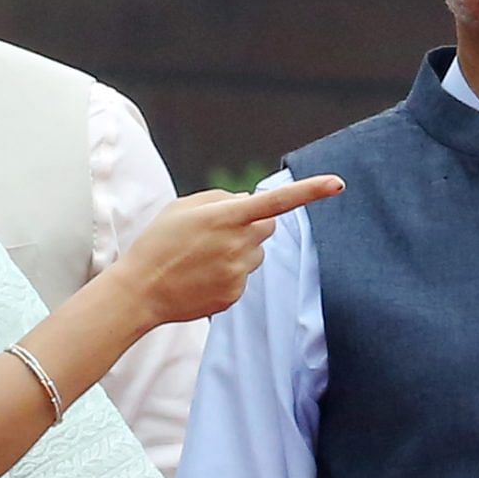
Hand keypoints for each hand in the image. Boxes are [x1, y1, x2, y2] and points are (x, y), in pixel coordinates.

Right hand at [120, 176, 343, 323]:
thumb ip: (221, 198)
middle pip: (268, 226)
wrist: (141, 290)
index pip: (275, 201)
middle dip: (253, 223)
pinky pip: (244, 275)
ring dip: (239, 249)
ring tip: (203, 256)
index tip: (337, 184)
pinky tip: (202, 275)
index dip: (309, 192)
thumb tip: (251, 200)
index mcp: (225, 217)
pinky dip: (228, 272)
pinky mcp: (236, 294)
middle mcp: (237, 244)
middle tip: (219, 230)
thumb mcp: (184, 207)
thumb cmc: (159, 242)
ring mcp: (238, 272)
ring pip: (256, 252)